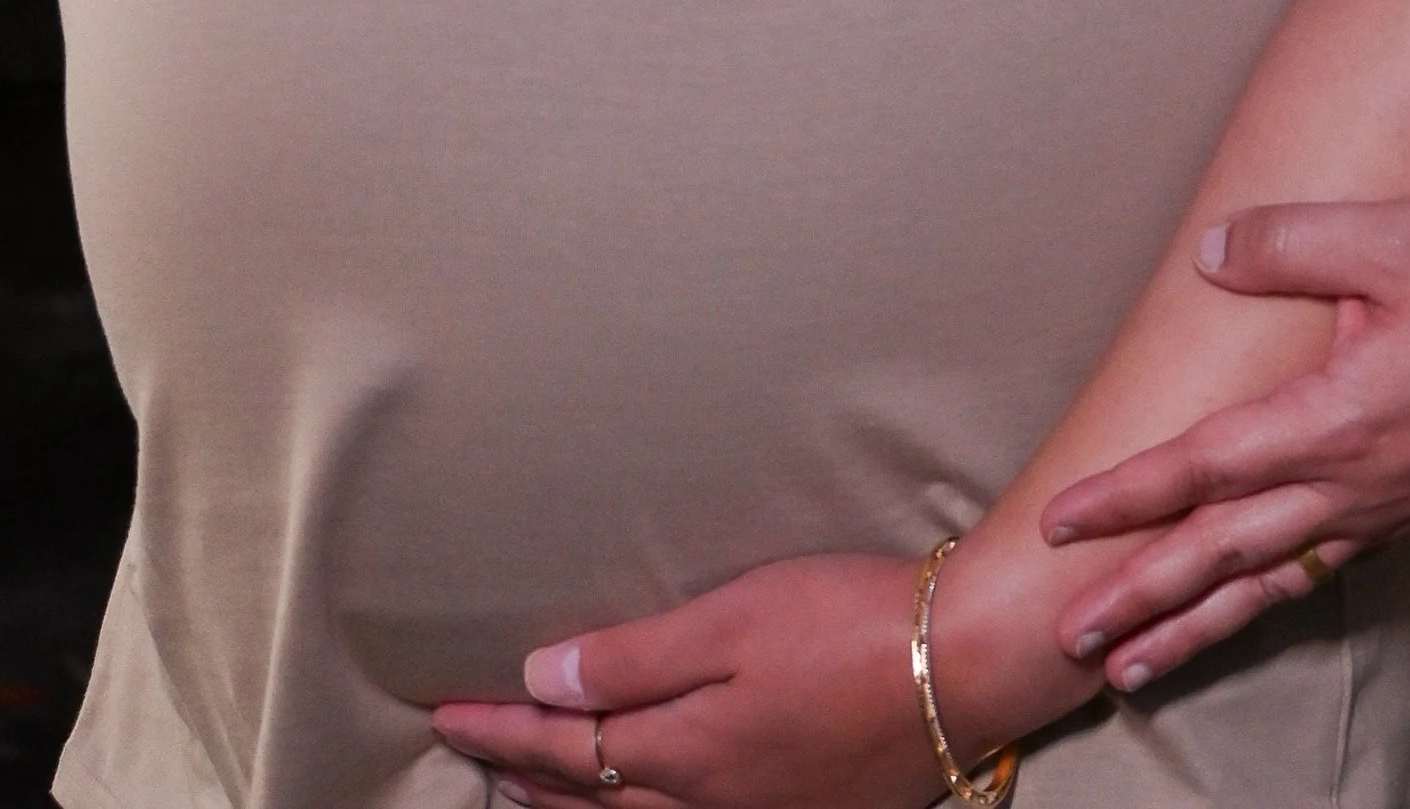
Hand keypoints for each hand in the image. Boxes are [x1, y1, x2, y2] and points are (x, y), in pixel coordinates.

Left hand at [433, 555, 942, 808]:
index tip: (447, 711)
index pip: (563, 746)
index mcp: (684, 752)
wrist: (962, 669)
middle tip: (474, 753)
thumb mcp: (735, 619)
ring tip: (530, 793)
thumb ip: (636, 657)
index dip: (502, 729)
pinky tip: (642, 804)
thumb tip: (543, 677)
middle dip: (522, 778)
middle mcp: (706, 802)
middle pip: (587, 801)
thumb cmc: (848, 626)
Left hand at [1042, 200, 1409, 687]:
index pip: (1207, 467)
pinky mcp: (1409, 516)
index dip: (1129, 495)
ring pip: (1267, 582)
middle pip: (1223, 552)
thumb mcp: (1394, 238)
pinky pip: (1316, 575)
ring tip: (1128, 670)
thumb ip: (1293, 242)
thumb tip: (1208, 255)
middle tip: (1063, 637)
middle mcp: (1350, 485)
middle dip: (1139, 596)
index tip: (1060, 521)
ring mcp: (1382, 512)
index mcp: (1336, 420)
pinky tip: (1241, 613)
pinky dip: (1262, 605)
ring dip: (1192, 626)